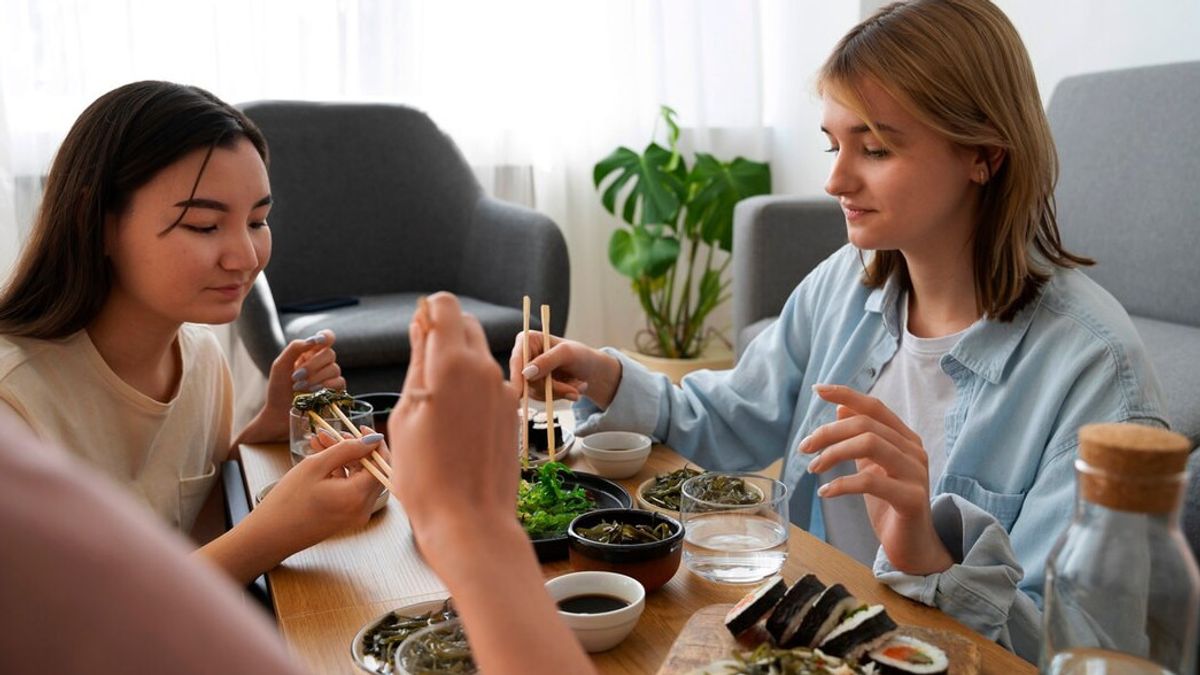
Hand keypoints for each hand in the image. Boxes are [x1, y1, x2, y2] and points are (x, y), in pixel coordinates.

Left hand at [245, 329, 345, 442]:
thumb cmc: (278, 389)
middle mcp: (322, 364)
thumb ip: (295, 348)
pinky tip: (312, 393)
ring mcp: (330, 378)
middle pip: (330, 354)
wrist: (279, 414)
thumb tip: (314, 340)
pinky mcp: (335, 392)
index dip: (326, 337)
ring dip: (315, 378)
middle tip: (296, 376)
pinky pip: (339, 383)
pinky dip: (325, 386)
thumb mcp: (280, 365)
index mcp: (310, 353)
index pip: (327, 338)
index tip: (319, 342)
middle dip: (312, 365)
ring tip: (299, 388)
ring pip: (335, 369)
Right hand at [252, 429, 385, 552]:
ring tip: (320, 442)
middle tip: (332, 434)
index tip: (361, 429)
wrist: (269, 536)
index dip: (374, 443)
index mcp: (358, 496)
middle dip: (355, 449)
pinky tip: (321, 461)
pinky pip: (351, 490)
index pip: (382, 464)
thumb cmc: (288, 501)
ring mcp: (355, 515)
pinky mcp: (346, 518)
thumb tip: (373, 439)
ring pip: (359, 478)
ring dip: (344, 459)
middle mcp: (363, 509)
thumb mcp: (316, 466)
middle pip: (371, 470)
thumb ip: (347, 449)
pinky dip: (340, 473)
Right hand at [389, 293, 522, 571]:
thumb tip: (420, 328)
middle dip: (444, 334)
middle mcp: (484, 368)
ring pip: (480, 354)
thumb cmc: (425, 476)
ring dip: (459, 362)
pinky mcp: (513, 409)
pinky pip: (492, 382)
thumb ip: (416, 365)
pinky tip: (458, 420)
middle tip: (421, 371)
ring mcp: (504, 389)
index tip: (415, 335)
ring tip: (438, 403)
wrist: (470, 520)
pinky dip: (474, 386)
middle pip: (466, 325)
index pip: (445, 306)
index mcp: (451, 364)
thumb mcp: (406, 416)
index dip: (427, 314)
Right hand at [508, 331, 621, 408]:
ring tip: (577, 387)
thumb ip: (547, 361)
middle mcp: (524, 357)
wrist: (591, 370)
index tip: (519, 394)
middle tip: (574, 392)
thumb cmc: (580, 355)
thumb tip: (526, 373)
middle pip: (526, 380)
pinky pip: (541, 398)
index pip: (517, 360)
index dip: (516, 377)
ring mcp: (529, 373)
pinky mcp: (535, 387)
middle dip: (551, 388)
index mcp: (527, 340)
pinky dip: (559, 396)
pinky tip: (572, 389)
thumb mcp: (567, 354)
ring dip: (558, 393)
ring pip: (534, 392)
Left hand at [798, 384, 952, 574]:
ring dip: (833, 453)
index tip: (817, 390)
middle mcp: (914, 450)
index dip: (846, 395)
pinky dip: (842, 484)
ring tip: (814, 467)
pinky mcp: (911, 499)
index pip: (874, 407)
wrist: (914, 546)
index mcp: (905, 439)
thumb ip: (861, 439)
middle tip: (804, 448)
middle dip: (829, 432)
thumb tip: (841, 409)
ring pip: (870, 444)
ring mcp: (916, 473)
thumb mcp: (871, 467)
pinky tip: (825, 492)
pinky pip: (871, 481)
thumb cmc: (890, 505)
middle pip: (866, 425)